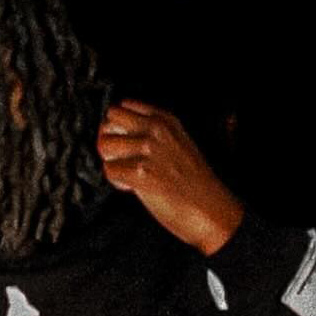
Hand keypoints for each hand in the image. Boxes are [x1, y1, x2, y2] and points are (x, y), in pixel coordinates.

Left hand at [97, 101, 243, 255]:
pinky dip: (117, 182)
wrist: (210, 209)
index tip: (125, 142)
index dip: (120, 126)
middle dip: (109, 138)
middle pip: (110, 119)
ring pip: (105, 145)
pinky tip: (132, 187)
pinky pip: (110, 170)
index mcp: (166, 120)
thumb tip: (127, 137)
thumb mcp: (181, 143)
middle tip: (118, 157)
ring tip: (126, 174)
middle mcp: (156, 129)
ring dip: (111, 161)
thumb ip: (156, 134)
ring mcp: (147, 149)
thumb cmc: (197, 184)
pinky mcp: (140, 172)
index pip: (126, 107)